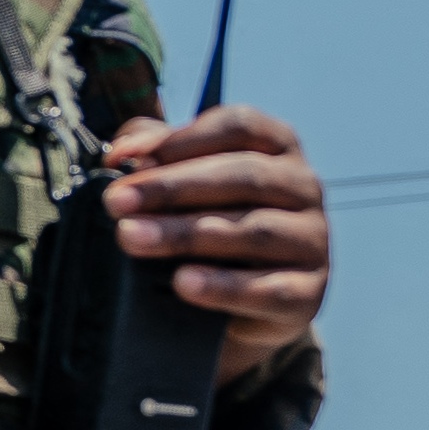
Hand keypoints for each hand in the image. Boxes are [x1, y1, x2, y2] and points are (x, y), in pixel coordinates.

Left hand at [99, 104, 329, 377]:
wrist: (244, 303)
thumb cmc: (212, 223)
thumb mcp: (187, 182)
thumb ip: (157, 153)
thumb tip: (122, 151)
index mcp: (278, 147)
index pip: (238, 127)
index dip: (180, 139)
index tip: (125, 159)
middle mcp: (305, 187)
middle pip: (243, 176)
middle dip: (172, 188)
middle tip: (115, 202)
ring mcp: (313, 241)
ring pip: (254, 231)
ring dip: (186, 233)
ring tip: (131, 238)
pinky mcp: (308, 293)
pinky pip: (268, 289)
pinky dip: (223, 286)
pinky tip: (182, 283)